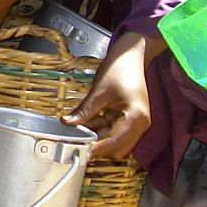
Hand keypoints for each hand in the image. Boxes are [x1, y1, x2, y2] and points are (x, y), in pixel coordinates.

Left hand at [63, 32, 156, 159]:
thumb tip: (67, 123)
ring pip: (114, 140)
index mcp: (135, 118)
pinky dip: (100, 128)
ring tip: (78, 128)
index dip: (96, 149)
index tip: (78, 151)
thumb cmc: (120, 68)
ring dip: (97, 136)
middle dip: (97, 144)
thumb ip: (84, 111)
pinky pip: (113, 130)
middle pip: (116, 147)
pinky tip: (85, 122)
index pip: (114, 143)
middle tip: (75, 139)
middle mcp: (139, 124)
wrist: (131, 55)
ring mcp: (136, 122)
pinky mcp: (129, 118)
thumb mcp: (99, 91)